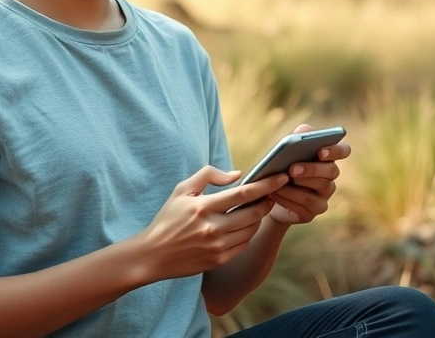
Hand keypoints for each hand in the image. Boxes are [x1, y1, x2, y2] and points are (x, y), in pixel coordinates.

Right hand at [135, 165, 288, 280]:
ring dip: (258, 217)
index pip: (243, 193)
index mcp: (204, 207)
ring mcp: (217, 246)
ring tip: (256, 208)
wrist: (153, 254)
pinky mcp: (219, 260)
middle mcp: (213, 228)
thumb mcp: (182, 190)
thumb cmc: (168, 218)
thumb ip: (208, 175)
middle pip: (254, 213)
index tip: (282, 177)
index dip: (266, 185)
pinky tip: (244, 225)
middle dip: (268, 201)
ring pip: (251, 229)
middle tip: (272, 194)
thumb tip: (237, 174)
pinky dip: (248, 233)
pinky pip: (243, 244)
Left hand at [268, 124, 349, 225]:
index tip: (321, 151)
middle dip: (311, 169)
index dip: (336, 150)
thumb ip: (297, 139)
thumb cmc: (282, 168)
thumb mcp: (286, 152)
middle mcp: (331, 177)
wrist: (272, 195)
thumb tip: (304, 129)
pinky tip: (274, 194)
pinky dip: (288, 198)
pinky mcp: (315, 210)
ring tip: (278, 183)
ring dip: (296, 185)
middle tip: (292, 169)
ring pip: (318, 189)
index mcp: (328, 158)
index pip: (344, 150)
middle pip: (332, 171)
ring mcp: (325, 195)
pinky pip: (305, 205)